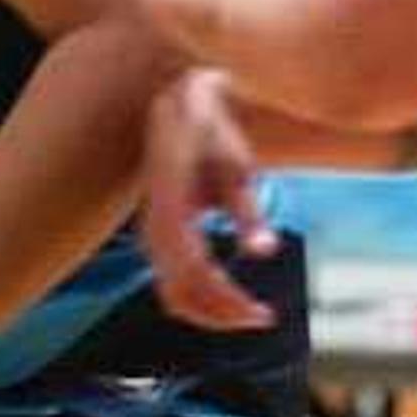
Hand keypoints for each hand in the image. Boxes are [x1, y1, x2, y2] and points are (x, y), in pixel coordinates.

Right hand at [142, 69, 278, 330]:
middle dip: (221, 315)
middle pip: (179, 295)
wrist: (177, 99)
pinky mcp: (159, 235)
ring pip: (172, 294)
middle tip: (263, 317)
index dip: (227, 303)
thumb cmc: (212, 130)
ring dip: (211, 311)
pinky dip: (202, 297)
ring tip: (251, 312)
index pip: (194, 275)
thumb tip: (264, 252)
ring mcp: (151, 233)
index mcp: (169, 210)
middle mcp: (153, 227)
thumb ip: (248, 211)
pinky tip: (233, 294)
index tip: (264, 315)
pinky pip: (173, 280)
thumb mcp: (237, 166)